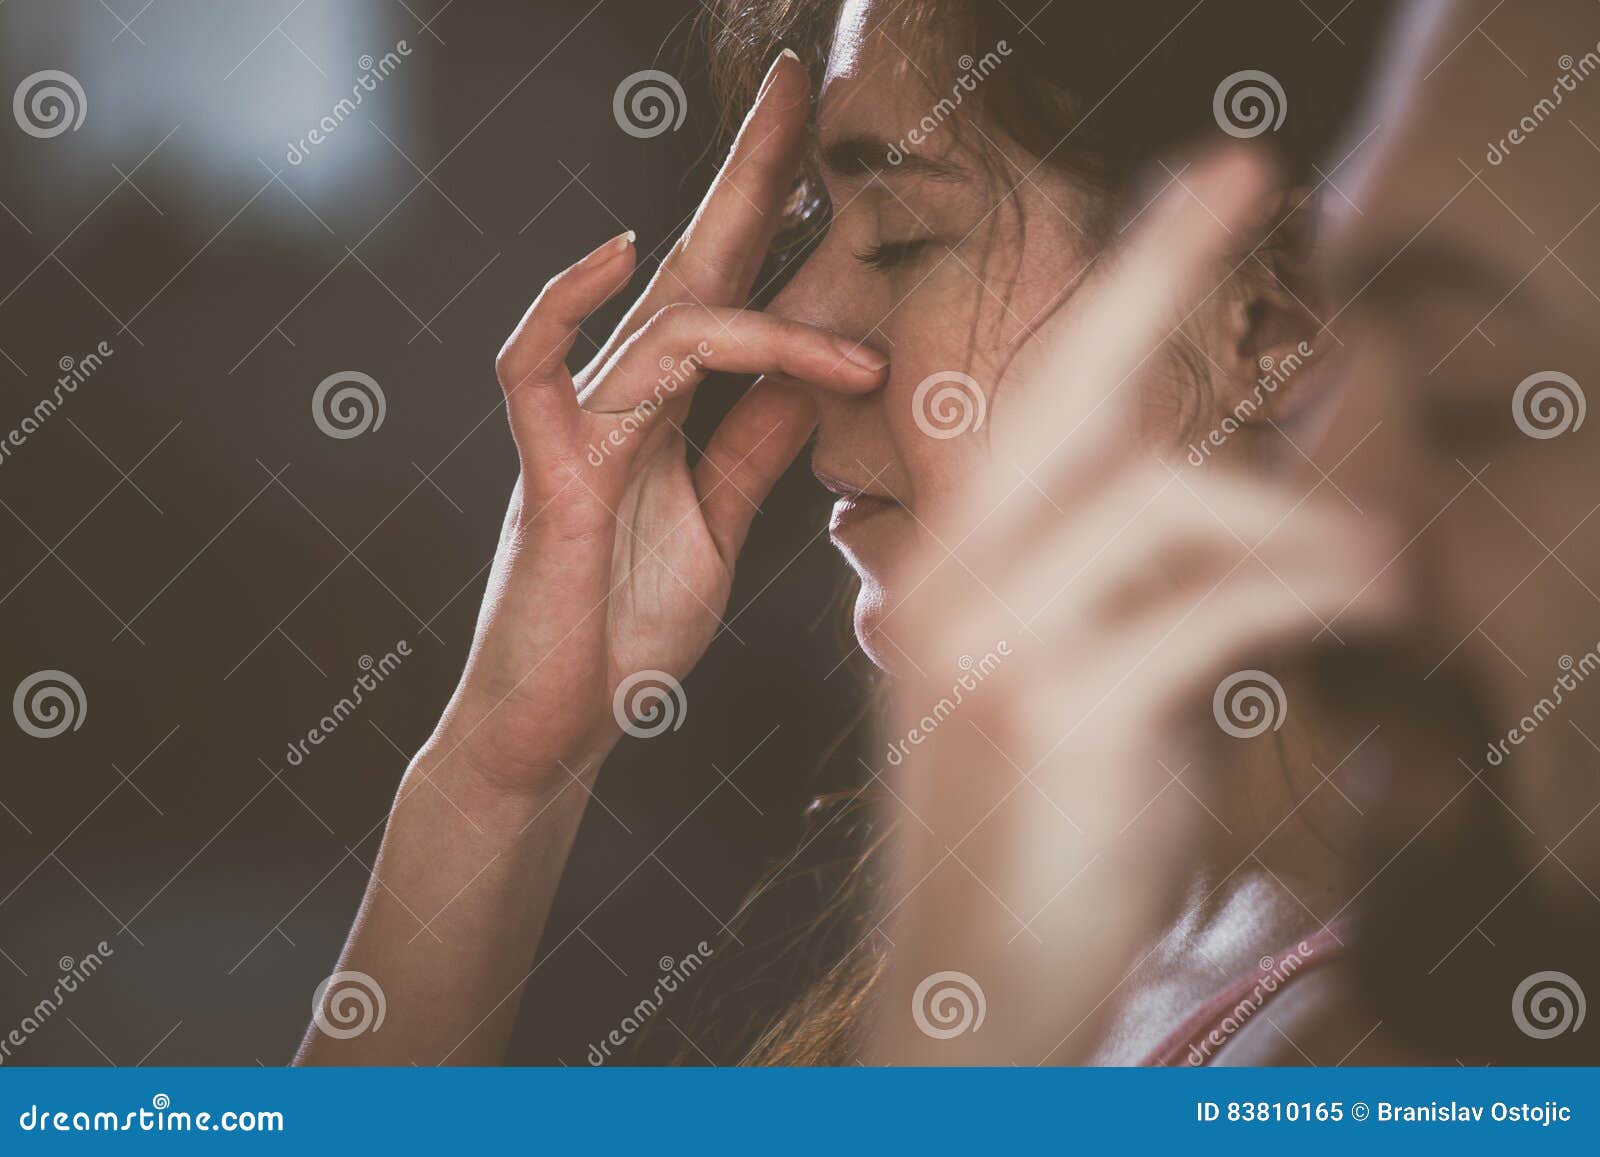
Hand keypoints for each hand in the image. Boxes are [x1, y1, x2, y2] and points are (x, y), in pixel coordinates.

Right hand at [433, 51, 885, 791]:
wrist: (557, 730)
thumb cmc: (625, 631)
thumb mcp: (720, 527)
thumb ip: (755, 448)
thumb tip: (816, 374)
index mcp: (671, 414)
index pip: (731, 291)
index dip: (774, 216)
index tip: (833, 149)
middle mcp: (626, 402)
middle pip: (692, 263)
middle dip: (746, 173)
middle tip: (795, 84)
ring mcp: (583, 433)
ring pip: (660, 322)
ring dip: (761, 310)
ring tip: (858, 340)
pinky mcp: (549, 478)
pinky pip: (535, 369)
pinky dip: (564, 307)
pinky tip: (616, 256)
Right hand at [870, 149, 1400, 1063]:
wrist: (965, 983)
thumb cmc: (1026, 832)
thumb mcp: (1058, 686)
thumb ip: (1119, 590)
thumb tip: (1229, 508)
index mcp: (951, 569)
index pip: (1031, 402)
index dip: (1113, 291)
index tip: (1189, 196)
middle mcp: (954, 583)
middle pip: (1061, 392)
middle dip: (1149, 274)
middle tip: (1234, 173)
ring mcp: (996, 643)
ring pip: (1160, 499)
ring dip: (1292, 518)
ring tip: (1380, 563)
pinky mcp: (1060, 714)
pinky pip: (1211, 606)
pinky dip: (1310, 586)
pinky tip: (1369, 596)